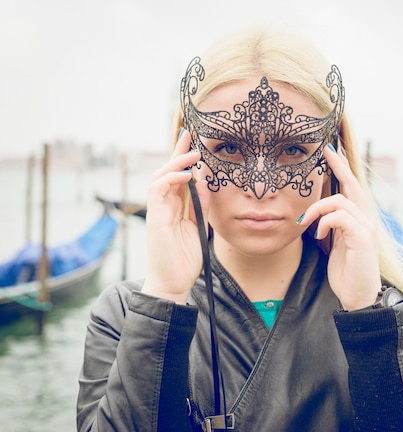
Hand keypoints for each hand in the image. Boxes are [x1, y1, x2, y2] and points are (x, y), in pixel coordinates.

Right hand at [141, 130, 208, 303]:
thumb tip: (204, 182)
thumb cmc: (185, 258)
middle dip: (178, 151)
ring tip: (193, 153)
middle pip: (167, 171)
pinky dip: (171, 179)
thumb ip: (201, 205)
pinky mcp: (154, 218)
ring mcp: (157, 210)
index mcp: (174, 207)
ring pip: (161, 176)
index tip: (194, 141)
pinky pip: (158, 190)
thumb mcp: (199, 226)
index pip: (178, 176)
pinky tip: (185, 174)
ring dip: (176, 162)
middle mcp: (164, 205)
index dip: (184, 158)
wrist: (174, 282)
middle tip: (189, 134)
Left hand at [298, 144, 381, 310]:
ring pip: (341, 201)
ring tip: (305, 221)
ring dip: (317, 208)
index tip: (329, 150)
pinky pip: (340, 217)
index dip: (341, 167)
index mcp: (359, 218)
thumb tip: (313, 212)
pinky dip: (324, 221)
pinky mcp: (362, 237)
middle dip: (339, 165)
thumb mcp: (335, 242)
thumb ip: (330, 225)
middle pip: (353, 183)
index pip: (351, 186)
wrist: (359, 294)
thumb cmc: (347, 269)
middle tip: (326, 151)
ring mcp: (366, 227)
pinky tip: (318, 234)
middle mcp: (366, 218)